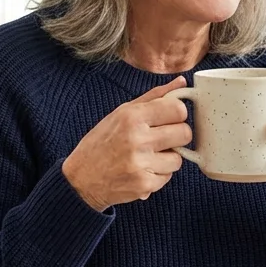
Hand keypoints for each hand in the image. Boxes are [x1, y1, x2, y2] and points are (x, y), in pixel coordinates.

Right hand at [63, 76, 193, 210]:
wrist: (80, 179)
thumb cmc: (100, 144)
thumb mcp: (120, 114)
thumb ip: (153, 97)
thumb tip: (181, 82)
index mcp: (131, 116)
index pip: (178, 109)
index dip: (178, 115)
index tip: (170, 119)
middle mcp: (137, 138)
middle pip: (185, 133)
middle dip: (177, 137)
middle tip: (161, 140)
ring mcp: (141, 163)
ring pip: (178, 159)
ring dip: (167, 159)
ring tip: (146, 157)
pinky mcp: (144, 184)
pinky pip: (168, 177)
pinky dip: (157, 175)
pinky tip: (141, 171)